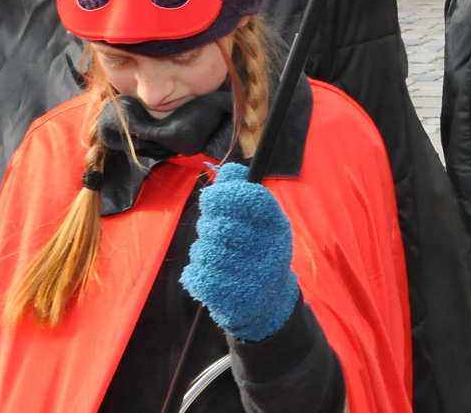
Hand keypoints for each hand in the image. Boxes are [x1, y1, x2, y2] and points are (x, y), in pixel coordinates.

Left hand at [179, 163, 298, 341]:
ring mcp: (247, 275)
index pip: (248, 199)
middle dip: (209, 226)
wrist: (268, 301)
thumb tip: (227, 170)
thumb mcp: (261, 219)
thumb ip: (242, 192)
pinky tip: (211, 275)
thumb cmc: (259, 250)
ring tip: (217, 257)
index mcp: (275, 226)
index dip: (223, 195)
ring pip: (203, 250)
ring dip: (203, 251)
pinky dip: (196, 272)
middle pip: (218, 226)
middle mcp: (266, 250)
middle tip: (217, 233)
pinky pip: (195, 273)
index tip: (211, 198)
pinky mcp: (227, 297)